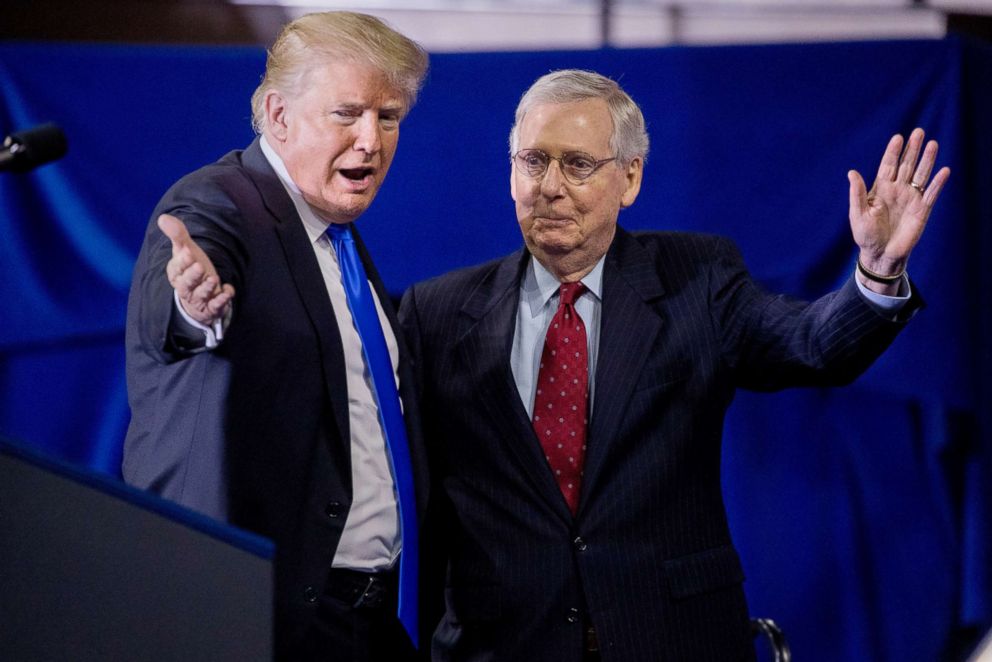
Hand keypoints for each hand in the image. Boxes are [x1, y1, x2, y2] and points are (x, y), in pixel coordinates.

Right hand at [158, 213, 234, 324]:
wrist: (201, 297)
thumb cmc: (192, 270)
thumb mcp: (185, 251)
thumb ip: (177, 235)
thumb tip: (163, 217)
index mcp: (177, 274)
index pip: (176, 268)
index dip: (182, 261)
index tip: (188, 251)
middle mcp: (186, 288)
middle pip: (186, 283)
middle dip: (192, 275)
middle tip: (200, 266)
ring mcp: (198, 299)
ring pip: (200, 295)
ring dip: (207, 287)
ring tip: (214, 278)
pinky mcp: (211, 308)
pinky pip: (215, 306)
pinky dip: (221, 300)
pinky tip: (228, 291)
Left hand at [848, 128, 949, 288]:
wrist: (880, 254)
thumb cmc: (865, 235)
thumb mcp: (858, 214)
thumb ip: (857, 193)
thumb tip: (851, 172)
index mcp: (880, 189)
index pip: (888, 165)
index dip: (893, 152)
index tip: (898, 137)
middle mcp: (897, 190)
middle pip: (906, 165)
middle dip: (912, 149)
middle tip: (918, 132)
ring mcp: (910, 198)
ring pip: (920, 175)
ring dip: (927, 160)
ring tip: (933, 144)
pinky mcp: (922, 210)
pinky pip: (931, 194)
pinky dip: (938, 183)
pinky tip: (944, 171)